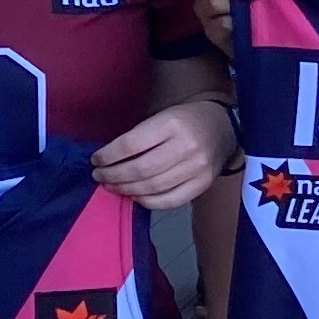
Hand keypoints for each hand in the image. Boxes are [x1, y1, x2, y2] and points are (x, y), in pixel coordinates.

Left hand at [93, 102, 229, 210]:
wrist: (222, 127)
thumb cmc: (184, 121)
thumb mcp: (161, 116)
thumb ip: (139, 136)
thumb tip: (107, 159)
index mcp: (171, 124)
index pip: (130, 145)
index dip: (108, 156)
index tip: (96, 160)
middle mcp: (186, 146)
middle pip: (140, 169)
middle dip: (113, 176)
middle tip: (100, 177)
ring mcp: (197, 168)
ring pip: (152, 187)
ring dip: (126, 190)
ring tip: (113, 186)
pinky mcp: (203, 184)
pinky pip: (170, 200)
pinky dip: (148, 202)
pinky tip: (136, 196)